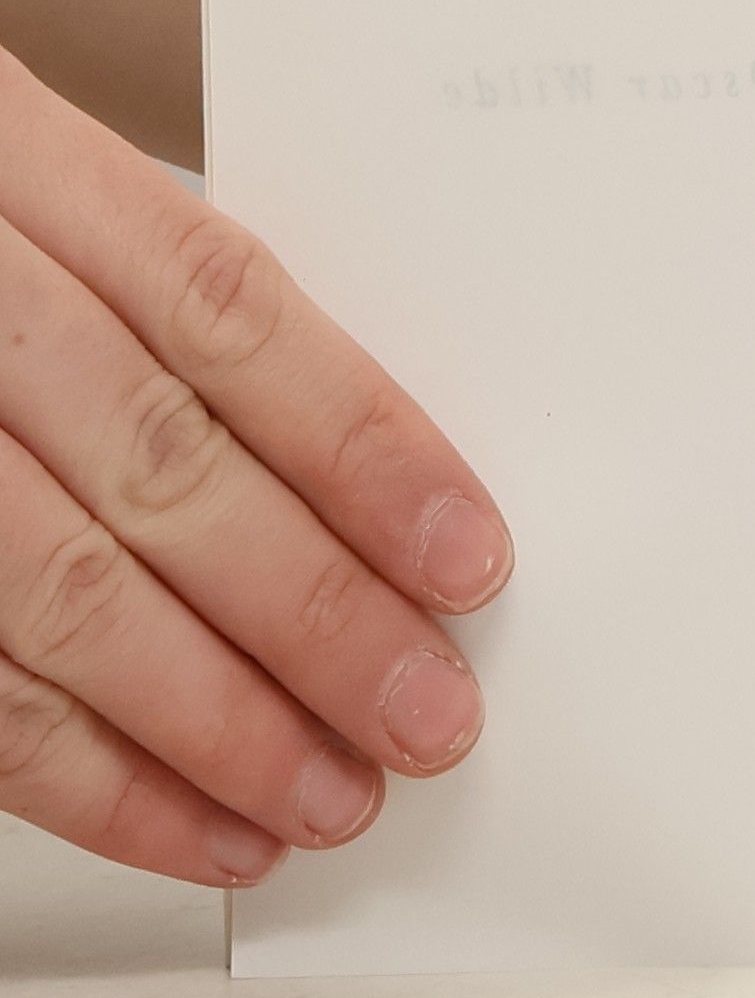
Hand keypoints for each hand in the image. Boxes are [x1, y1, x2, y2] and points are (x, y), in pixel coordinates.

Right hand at [0, 47, 511, 883]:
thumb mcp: (62, 206)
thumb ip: (194, 327)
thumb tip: (392, 496)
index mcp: (27, 174)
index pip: (225, 315)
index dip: (360, 445)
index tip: (467, 557)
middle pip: (159, 468)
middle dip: (315, 613)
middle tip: (427, 713)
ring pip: (61, 593)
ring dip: (218, 722)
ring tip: (332, 795)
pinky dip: (91, 778)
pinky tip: (201, 823)